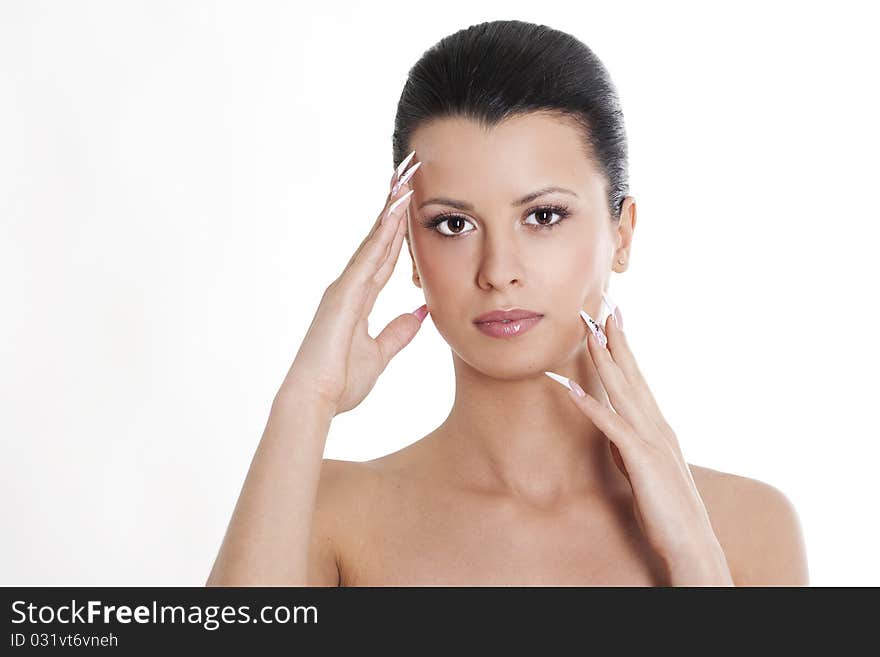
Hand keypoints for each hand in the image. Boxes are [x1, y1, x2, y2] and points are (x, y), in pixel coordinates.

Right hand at [278, 153, 426, 415]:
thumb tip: (422, 314)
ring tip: (406, 177)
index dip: (401, 231)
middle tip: (409, 173)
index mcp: (358, 299)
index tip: (413, 203)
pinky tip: (397, 207)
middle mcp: (350, 286)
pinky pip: (369, 255)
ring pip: (374, 239)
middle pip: (380, 239)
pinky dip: (384, 230)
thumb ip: (399, 333)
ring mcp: (345, 286)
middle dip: (395, 207)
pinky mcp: (343, 292)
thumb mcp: (380, 354)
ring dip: (391, 208)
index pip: (386, 256)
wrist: (314, 399)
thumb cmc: (340, 382)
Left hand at [545, 305, 733, 584]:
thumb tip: (615, 433)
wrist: (691, 544)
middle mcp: (657, 425)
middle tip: (602, 306)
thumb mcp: (646, 471)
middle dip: (615, 339)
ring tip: (589, 332)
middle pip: (632, 374)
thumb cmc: (668, 511)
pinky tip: (571, 387)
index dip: (624, 347)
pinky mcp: (641, 459)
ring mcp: (651, 440)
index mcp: (658, 427)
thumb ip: (631, 448)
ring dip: (605, 359)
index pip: (638, 378)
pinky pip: (611, 426)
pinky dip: (590, 404)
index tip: (612, 320)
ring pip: (623, 390)